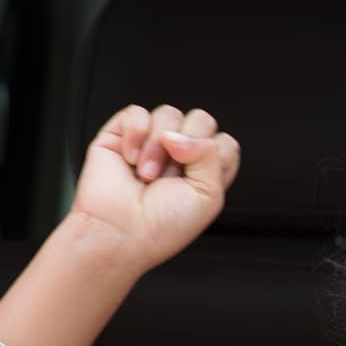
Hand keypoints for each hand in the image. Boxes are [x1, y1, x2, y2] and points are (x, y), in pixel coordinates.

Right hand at [69, 104, 240, 271]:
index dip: (215, 155)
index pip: (224, 142)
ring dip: (157, 147)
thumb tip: (178, 135)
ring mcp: (152, 143)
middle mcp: (182, 156)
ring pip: (169, 114)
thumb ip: (209, 154)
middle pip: (201, 120)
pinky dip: (135, 134)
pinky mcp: (122, 135)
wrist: (121, 233)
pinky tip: (131, 159)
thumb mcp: (209, 195)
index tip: (200, 178)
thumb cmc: (164, 226)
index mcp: (206, 172)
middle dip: (188, 147)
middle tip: (171, 176)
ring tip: (147, 175)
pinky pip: (137, 112)